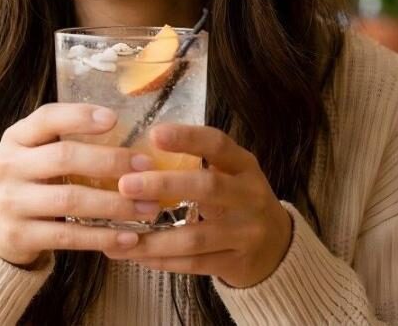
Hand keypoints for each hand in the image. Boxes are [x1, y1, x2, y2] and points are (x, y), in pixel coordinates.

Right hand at [0, 103, 159, 265]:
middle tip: (146, 167)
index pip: (46, 118)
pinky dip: (102, 236)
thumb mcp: (32, 154)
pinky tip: (129, 237)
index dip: (79, 117)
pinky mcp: (20, 235)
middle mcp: (10, 166)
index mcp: (16, 138)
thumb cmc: (26, 182)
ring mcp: (12, 202)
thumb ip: (64, 142)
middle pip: (64, 158)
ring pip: (70, 199)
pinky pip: (68, 236)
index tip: (114, 119)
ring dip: (114, 203)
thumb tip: (129, 135)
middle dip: (110, 161)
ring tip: (148, 207)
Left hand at [103, 124, 292, 287]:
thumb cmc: (236, 200)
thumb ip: (193, 164)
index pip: (218, 144)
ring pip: (196, 236)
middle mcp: (250, 196)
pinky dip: (163, 260)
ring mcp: (247, 233)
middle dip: (164, 186)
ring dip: (155, 237)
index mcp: (244, 165)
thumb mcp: (228, 174)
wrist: (277, 246)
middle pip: (207, 188)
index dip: (187, 138)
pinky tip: (137, 255)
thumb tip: (132, 155)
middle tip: (124, 185)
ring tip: (121, 234)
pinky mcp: (238, 263)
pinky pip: (195, 264)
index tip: (154, 134)